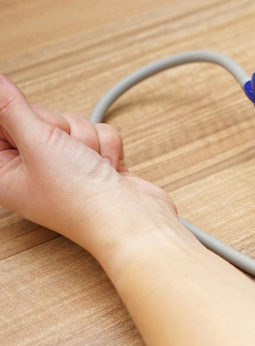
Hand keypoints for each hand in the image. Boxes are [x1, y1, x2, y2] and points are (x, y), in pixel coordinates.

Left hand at [0, 74, 177, 256]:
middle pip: (38, 116)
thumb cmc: (82, 200)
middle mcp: (32, 168)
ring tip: (89, 164)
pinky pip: (98, 132)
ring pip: (72, 122)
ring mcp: (66, 166)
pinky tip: (106, 168)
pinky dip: (107, 147)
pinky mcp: (94, 162)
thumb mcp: (38, 143)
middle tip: (64, 152)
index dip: (17, 117)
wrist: (132, 220)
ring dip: (87, 139)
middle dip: (60, 129)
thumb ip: (11, 107)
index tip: (34, 129)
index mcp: (4, 171)